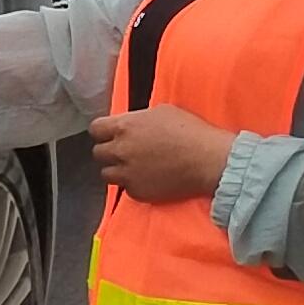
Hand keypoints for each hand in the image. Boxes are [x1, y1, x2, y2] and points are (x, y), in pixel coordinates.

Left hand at [90, 104, 237, 203]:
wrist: (208, 160)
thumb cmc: (190, 131)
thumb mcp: (161, 111)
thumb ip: (137, 119)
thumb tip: (131, 125)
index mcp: (125, 127)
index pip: (95, 129)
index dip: (103, 131)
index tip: (109, 134)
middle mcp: (121, 150)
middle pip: (98, 153)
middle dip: (109, 151)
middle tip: (125, 151)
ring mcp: (127, 173)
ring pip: (107, 174)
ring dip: (117, 170)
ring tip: (134, 167)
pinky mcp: (137, 192)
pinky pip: (126, 189)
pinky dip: (134, 184)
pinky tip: (149, 178)